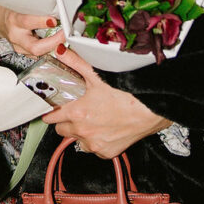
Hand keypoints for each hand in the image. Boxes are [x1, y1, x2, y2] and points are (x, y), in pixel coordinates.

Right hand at [0, 3, 64, 57]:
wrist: (0, 20)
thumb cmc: (12, 9)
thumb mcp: (21, 3)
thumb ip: (36, 6)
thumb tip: (56, 6)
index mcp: (14, 20)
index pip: (27, 22)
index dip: (41, 22)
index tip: (54, 20)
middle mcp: (16, 36)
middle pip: (35, 47)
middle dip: (53, 43)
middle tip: (65, 35)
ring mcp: (19, 47)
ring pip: (39, 53)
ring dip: (54, 47)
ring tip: (65, 39)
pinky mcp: (24, 53)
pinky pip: (39, 54)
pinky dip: (49, 50)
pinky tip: (58, 45)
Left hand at [42, 46, 171, 158]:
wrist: (152, 110)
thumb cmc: (129, 94)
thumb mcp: (98, 75)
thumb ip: (75, 63)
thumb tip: (61, 51)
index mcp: (78, 114)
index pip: (52, 118)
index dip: (51, 112)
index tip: (54, 109)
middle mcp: (84, 132)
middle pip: (62, 130)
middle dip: (66, 121)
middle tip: (76, 111)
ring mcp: (95, 144)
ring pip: (77, 140)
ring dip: (81, 132)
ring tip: (93, 119)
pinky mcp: (107, 152)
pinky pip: (93, 149)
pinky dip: (96, 140)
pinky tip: (104, 128)